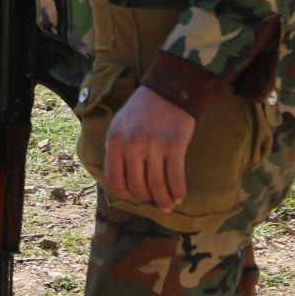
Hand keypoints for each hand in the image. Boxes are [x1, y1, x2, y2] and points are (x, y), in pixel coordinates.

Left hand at [104, 87, 197, 211]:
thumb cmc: (143, 109)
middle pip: (137, 185)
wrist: (169, 89)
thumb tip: (121, 181)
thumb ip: (118, 149)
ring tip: (168, 206)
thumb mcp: (120, 125)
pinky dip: (177, 190)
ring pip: (156, 184)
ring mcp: (153, 145)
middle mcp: (132, 144)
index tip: (134, 197)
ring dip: (163, 200)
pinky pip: (175, 176)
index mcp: (115, 141)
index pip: (115, 180)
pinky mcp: (175, 145)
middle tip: (154, 200)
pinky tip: (179, 196)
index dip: (125, 193)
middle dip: (146, 198)